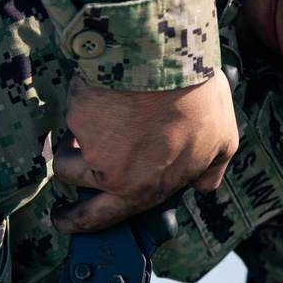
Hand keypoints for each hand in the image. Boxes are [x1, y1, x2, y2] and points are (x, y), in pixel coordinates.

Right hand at [52, 74, 237, 233]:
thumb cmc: (198, 98)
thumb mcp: (222, 140)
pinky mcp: (75, 118)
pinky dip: (83, 110)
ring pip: (67, 157)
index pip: (110, 219)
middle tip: (60, 217)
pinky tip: (106, 94)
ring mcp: (91, 149)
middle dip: (67, 219)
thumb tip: (202, 185)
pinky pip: (72, 119)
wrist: (166, 59)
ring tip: (96, 127)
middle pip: (79, 209)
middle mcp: (115, 178)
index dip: (90, 223)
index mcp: (148, 189)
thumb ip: (210, 170)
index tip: (78, 220)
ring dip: (72, 148)